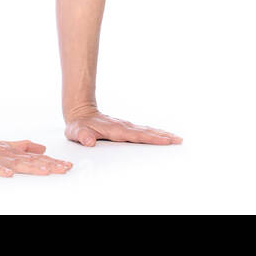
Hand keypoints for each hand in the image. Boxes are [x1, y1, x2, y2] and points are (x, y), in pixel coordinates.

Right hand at [0, 130, 73, 176]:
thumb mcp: (5, 147)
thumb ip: (24, 147)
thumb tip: (43, 149)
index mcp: (13, 153)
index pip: (35, 158)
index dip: (51, 162)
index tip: (67, 166)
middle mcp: (6, 155)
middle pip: (30, 162)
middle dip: (48, 165)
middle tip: (64, 169)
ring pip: (14, 164)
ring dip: (30, 167)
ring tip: (45, 171)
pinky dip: (0, 170)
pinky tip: (9, 174)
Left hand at [64, 108, 181, 146]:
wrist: (80, 113)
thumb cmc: (79, 126)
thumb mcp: (76, 132)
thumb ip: (82, 136)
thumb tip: (88, 141)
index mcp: (115, 129)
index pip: (136, 135)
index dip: (150, 138)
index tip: (164, 140)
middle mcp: (123, 126)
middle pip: (147, 131)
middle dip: (163, 136)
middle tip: (178, 140)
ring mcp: (126, 126)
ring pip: (147, 130)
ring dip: (162, 134)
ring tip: (177, 138)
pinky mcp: (127, 128)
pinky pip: (144, 131)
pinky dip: (155, 133)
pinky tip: (163, 136)